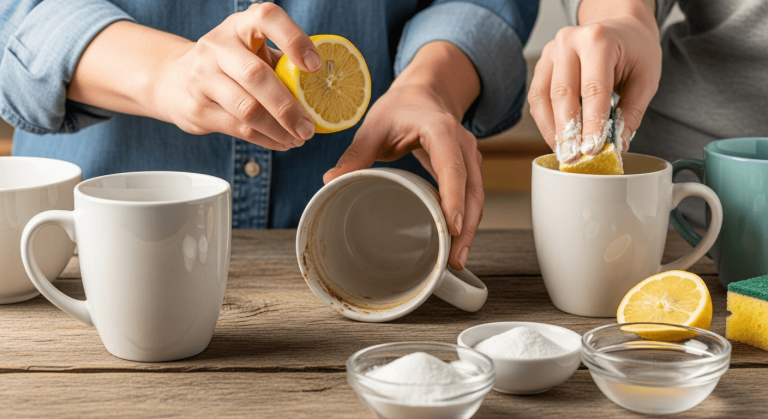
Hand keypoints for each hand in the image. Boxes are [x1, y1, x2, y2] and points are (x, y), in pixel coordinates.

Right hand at [154, 3, 320, 149]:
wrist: (174, 79)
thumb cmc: (231, 66)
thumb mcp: (252, 53)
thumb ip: (283, 65)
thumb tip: (326, 91)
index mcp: (240, 25)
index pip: (267, 18)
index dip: (293, 39)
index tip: (315, 66)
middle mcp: (218, 46)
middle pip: (256, 76)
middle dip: (288, 106)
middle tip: (310, 127)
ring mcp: (203, 77)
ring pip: (247, 109)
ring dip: (279, 129)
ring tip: (299, 139)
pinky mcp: (198, 108)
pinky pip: (239, 129)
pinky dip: (267, 140)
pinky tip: (283, 143)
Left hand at [324, 42, 482, 269]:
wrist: (425, 93)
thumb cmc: (401, 107)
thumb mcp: (374, 126)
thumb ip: (355, 154)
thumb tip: (330, 180)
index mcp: (440, 129)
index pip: (452, 166)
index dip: (453, 197)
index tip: (452, 226)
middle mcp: (462, 144)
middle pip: (472, 189)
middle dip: (466, 226)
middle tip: (454, 259)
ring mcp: (469, 157)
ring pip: (476, 196)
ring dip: (469, 229)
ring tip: (456, 260)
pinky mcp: (469, 169)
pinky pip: (472, 196)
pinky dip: (466, 220)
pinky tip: (457, 243)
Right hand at [527, 0, 660, 162]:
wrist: (620, 27)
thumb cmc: (634, 50)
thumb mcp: (646, 79)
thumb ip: (631, 113)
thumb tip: (617, 145)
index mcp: (599, 39)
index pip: (593, 89)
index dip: (591, 123)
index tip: (592, 150)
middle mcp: (569, 41)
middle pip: (563, 94)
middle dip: (568, 131)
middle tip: (574, 157)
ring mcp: (551, 51)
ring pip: (543, 98)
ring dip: (551, 129)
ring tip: (564, 152)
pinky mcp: (542, 64)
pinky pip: (537, 97)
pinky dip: (545, 121)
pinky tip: (557, 137)